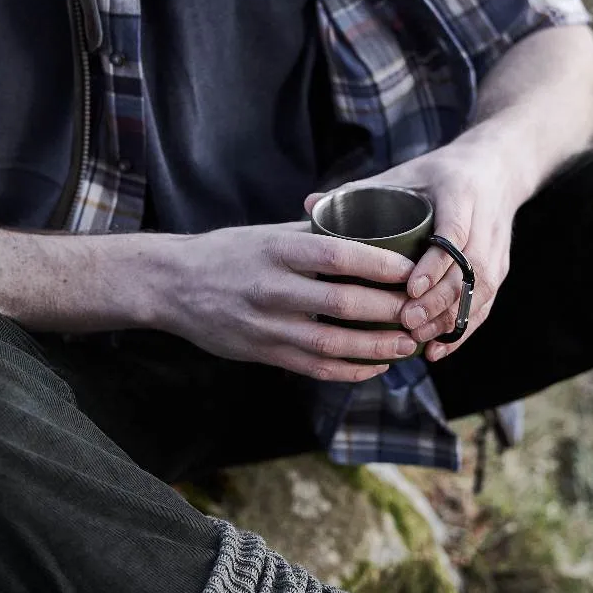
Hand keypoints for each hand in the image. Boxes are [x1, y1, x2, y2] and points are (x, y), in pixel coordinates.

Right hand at [159, 222, 418, 381]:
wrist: (171, 285)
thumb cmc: (227, 253)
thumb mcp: (268, 233)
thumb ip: (314, 232)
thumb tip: (367, 222)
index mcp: (278, 250)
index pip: (340, 256)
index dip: (381, 264)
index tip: (413, 268)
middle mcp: (273, 288)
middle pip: (343, 304)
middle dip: (390, 311)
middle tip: (422, 312)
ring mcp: (267, 326)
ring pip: (333, 344)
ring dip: (377, 347)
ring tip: (409, 344)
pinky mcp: (263, 353)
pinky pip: (315, 368)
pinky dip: (351, 370)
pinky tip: (377, 365)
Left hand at [305, 137, 521, 360]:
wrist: (494, 170)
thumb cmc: (437, 175)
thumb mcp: (404, 174)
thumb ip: (360, 191)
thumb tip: (308, 204)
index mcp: (461, 194)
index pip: (454, 235)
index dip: (434, 265)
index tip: (409, 288)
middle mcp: (485, 223)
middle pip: (470, 271)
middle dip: (438, 302)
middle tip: (406, 321)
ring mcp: (496, 249)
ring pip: (480, 292)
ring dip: (448, 319)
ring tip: (416, 338)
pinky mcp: (501, 270)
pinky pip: (485, 306)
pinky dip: (461, 331)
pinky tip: (436, 350)